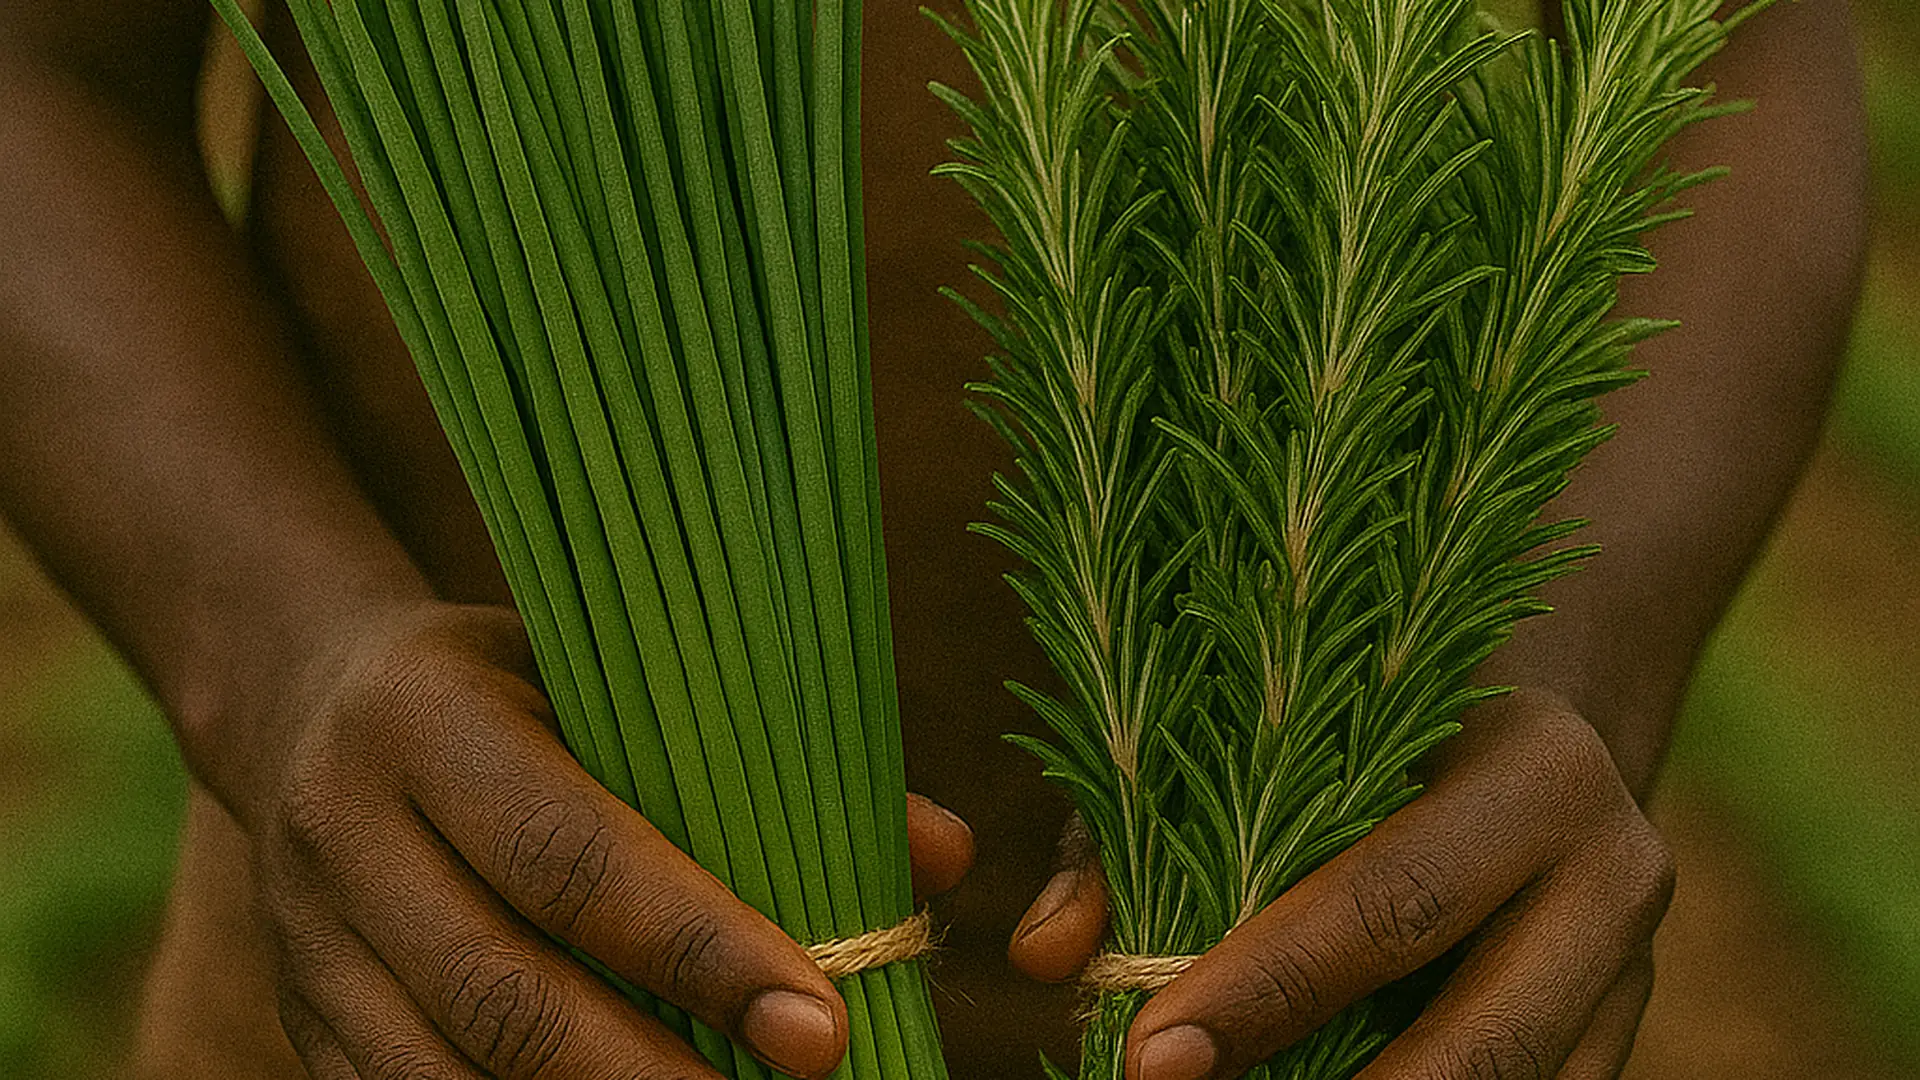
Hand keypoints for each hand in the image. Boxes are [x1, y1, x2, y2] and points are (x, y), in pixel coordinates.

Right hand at [213, 600, 972, 1079]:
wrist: (313, 702)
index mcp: (426, 720)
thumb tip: (940, 854)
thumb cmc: (515, 686)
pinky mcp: (303, 1020)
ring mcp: (307, 943)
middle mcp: (346, 833)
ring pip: (445, 1078)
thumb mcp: (614, 676)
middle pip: (507, 992)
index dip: (699, 949)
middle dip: (657, 1071)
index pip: (572, 855)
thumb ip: (768, 760)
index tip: (821, 1024)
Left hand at [1009, 689, 1674, 1079]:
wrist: (1532, 736)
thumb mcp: (1254, 744)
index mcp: (1532, 768)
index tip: (1149, 1058)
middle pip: (1476, 1034)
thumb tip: (1044, 955)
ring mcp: (1635, 971)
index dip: (1265, 991)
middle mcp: (1613, 869)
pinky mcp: (1625, 1035)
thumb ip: (1139, 837)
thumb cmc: (1356, 730)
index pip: (1388, 901)